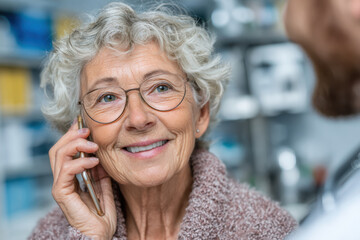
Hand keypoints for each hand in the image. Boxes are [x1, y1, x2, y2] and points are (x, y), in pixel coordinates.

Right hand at [49, 120, 116, 239]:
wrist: (100, 234)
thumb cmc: (101, 214)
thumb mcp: (105, 186)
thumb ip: (101, 171)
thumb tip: (102, 155)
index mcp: (72, 176)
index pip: (65, 150)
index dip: (72, 135)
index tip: (84, 124)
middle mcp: (63, 178)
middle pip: (58, 149)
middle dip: (71, 135)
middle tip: (86, 129)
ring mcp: (61, 185)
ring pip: (58, 156)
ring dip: (75, 145)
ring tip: (93, 145)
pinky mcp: (62, 194)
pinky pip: (66, 172)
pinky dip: (79, 162)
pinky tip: (93, 161)